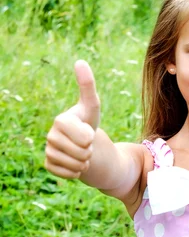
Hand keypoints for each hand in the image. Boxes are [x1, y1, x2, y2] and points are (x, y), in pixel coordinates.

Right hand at [45, 60, 99, 178]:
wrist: (83, 144)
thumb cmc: (88, 122)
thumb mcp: (92, 106)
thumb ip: (87, 86)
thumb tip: (80, 61)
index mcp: (60, 120)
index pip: (85, 138)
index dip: (91, 138)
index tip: (88, 131)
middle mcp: (50, 136)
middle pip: (82, 153)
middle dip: (90, 151)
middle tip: (85, 144)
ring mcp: (48, 151)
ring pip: (76, 166)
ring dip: (85, 162)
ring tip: (81, 152)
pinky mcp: (49, 165)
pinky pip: (69, 175)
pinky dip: (77, 172)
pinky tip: (75, 163)